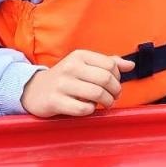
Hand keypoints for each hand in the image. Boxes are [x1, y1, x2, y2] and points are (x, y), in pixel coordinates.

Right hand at [20, 50, 134, 117]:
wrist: (34, 90)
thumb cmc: (66, 78)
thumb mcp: (84, 65)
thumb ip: (107, 63)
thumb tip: (131, 65)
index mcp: (79, 56)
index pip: (110, 65)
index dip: (118, 77)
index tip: (114, 85)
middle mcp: (70, 67)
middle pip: (106, 79)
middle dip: (115, 91)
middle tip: (113, 98)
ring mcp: (61, 84)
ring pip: (97, 94)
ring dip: (106, 102)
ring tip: (104, 104)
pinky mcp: (55, 101)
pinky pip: (83, 108)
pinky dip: (90, 110)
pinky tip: (87, 108)